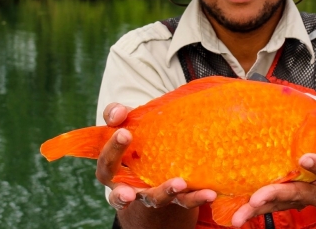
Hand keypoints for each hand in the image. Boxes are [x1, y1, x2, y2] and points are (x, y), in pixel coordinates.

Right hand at [95, 103, 216, 210]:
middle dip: (123, 194)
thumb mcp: (126, 124)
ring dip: (167, 193)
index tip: (124, 133)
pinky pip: (186, 200)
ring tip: (180, 184)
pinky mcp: (177, 198)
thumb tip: (118, 114)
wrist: (160, 161)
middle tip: (129, 192)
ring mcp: (154, 195)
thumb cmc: (138, 139)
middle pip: (122, 194)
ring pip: (156, 200)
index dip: (112, 150)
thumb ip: (116, 114)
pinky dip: (197, 197)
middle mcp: (130, 188)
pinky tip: (209, 193)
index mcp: (114, 171)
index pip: (106, 165)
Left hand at [231, 74, 315, 226]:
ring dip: (262, 207)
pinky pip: (267, 208)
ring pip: (281, 204)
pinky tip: (236, 214)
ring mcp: (299, 199)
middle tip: (261, 195)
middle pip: (302, 195)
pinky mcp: (282, 202)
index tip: (304, 159)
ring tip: (245, 209)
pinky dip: (251, 211)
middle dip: (281, 194)